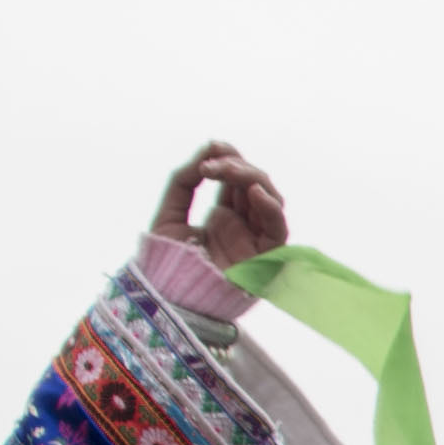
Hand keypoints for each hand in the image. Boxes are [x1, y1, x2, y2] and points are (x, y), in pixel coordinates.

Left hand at [152, 145, 289, 272]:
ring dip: (250, 178)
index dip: (229, 158)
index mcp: (223, 217)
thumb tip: (207, 149)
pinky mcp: (263, 257)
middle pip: (254, 184)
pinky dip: (270, 208)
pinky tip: (253, 191)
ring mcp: (254, 240)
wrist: (166, 298)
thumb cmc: (165, 262)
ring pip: (269, 199)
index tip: (212, 146)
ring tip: (224, 170)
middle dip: (236, 166)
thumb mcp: (169, 213)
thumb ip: (183, 181)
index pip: (236, 180)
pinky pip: (278, 230)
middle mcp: (242, 226)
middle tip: (212, 163)